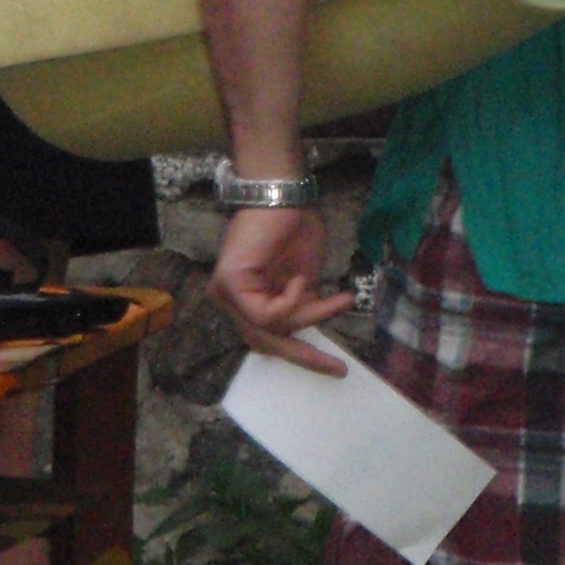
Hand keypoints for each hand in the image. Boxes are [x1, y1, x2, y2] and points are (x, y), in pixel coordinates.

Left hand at [209, 205, 352, 374]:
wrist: (285, 196)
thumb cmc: (295, 230)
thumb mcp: (303, 282)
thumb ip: (299, 309)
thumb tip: (309, 331)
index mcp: (246, 299)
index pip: (267, 339)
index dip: (300, 354)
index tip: (333, 366)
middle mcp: (229, 299)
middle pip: (265, 343)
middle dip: (305, 356)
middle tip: (339, 368)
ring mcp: (225, 292)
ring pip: (269, 331)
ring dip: (308, 316)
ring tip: (338, 300)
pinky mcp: (229, 283)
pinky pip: (265, 315)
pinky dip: (291, 302)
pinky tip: (301, 280)